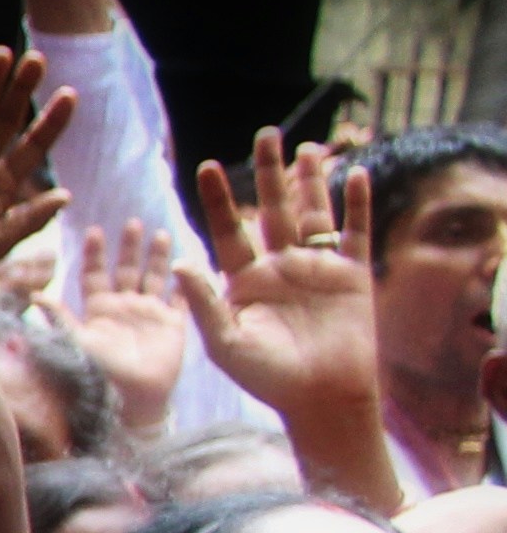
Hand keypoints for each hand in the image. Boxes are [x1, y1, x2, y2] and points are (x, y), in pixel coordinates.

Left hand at [57, 216, 192, 420]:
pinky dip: (185, 281)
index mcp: (98, 309)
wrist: (129, 402)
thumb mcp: (75, 344)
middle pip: (126, 269)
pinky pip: (181, 298)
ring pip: (154, 277)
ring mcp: (150, 314)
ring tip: (159, 233)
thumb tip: (34, 295)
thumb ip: (58, 319)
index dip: (95, 253)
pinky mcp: (173, 325)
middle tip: (132, 222)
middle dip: (129, 246)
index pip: (95, 274)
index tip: (94, 230)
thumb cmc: (98, 375)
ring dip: (157, 256)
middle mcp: (124, 307)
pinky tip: (188, 262)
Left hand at [183, 133, 379, 427]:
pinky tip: (354, 174)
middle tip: (265, 134)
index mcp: (245, 280)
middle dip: (269, 174)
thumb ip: (202, 302)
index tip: (206, 167)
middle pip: (273, 210)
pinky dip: (356, 205)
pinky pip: (355, 232)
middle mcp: (280, 268)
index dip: (219, 200)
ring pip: (312, 214)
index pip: (228, 231)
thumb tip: (177, 263)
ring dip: (310, 181)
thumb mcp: (225, 342)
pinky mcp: (353, 275)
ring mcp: (317, 269)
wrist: (322, 398)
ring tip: (305, 147)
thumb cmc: (268, 379)